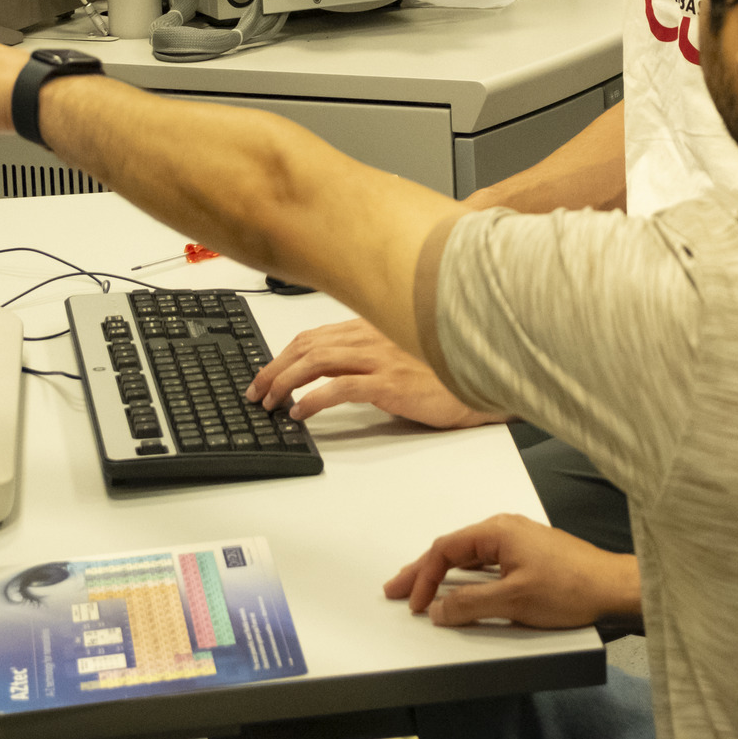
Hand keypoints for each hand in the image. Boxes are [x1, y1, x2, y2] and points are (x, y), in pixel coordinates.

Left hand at [244, 317, 507, 427]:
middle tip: (257, 392)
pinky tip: (301, 413)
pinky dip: (312, 399)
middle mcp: (373, 335)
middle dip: (274, 369)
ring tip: (271, 403)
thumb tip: (329, 370)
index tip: (265, 372)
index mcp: (373, 325)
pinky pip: (339, 388)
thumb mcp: (400, 352)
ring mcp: (381, 357)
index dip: (283, 353)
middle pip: (307, 346)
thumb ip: (369, 352)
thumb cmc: (442, 370)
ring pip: (316, 362)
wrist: (480, 379)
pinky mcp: (390, 382)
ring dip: (285, 383)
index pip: (314, 334)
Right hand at [385, 514, 640, 628]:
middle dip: (423, 570)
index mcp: (498, 530)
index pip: (446, 548)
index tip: (415, 603)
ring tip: (418, 588)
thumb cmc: (570, 586)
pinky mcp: (527, 555)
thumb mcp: (513, 600)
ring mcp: (517, 541)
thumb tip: (437, 608)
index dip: (425, 576)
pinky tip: (457, 586)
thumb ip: (470, 604)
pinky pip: (484, 561)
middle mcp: (505, 529)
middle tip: (395, 589)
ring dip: (442, 572)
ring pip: (468, 555)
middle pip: (452, 548)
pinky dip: (464, 574)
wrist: (612, 586)